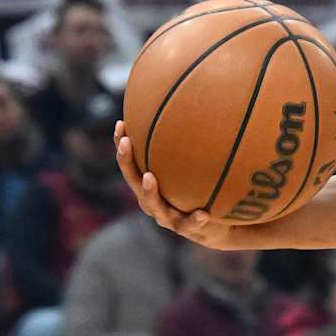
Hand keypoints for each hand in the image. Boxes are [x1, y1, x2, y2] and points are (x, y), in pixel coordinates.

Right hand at [114, 121, 247, 247]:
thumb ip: (188, 147)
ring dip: (149, 192)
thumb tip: (192, 106)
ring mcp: (167, 216)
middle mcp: (151, 201)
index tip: (121, 125)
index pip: (130, 162)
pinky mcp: (187, 229)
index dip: (122, 145)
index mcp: (148, 184)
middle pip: (133, 181)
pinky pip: (190, 224)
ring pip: (153, 206)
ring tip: (150, 178)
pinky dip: (195, 218)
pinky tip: (203, 213)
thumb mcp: (192, 170)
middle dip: (127, 162)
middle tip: (127, 143)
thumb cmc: (198, 192)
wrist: (214, 227)